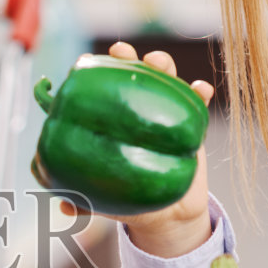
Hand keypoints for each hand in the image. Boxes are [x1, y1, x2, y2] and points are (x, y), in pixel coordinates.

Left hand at [55, 42, 215, 258]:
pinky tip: (201, 89)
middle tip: (121, 52)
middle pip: (130, 75)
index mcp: (114, 121)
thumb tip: (66, 208)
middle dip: (126, 57)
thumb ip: (85, 201)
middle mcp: (137, 110)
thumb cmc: (129, 200)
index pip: (100, 90)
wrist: (167, 215)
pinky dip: (200, 93)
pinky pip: (198, 103)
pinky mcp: (191, 123)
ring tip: (157, 62)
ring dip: (162, 64)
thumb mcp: (104, 201)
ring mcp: (164, 113)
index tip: (83, 61)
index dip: (92, 72)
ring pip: (164, 80)